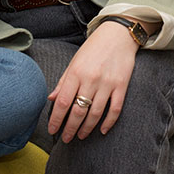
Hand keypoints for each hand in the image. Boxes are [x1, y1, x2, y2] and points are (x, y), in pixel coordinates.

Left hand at [47, 21, 138, 142]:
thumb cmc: (93, 48)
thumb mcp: (74, 62)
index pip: (63, 102)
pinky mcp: (122, 86)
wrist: (118, 34)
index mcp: (76, 72)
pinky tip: (101, 130)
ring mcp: (107, 83)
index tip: (52, 130)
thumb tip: (52, 99)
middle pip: (78, 111)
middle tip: (66, 139)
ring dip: (87, 128)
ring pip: (95, 113)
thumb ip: (63, 81)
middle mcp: (91, 79)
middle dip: (70, 128)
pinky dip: (108, 122)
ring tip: (81, 135)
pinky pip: (115, 109)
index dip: (56, 119)